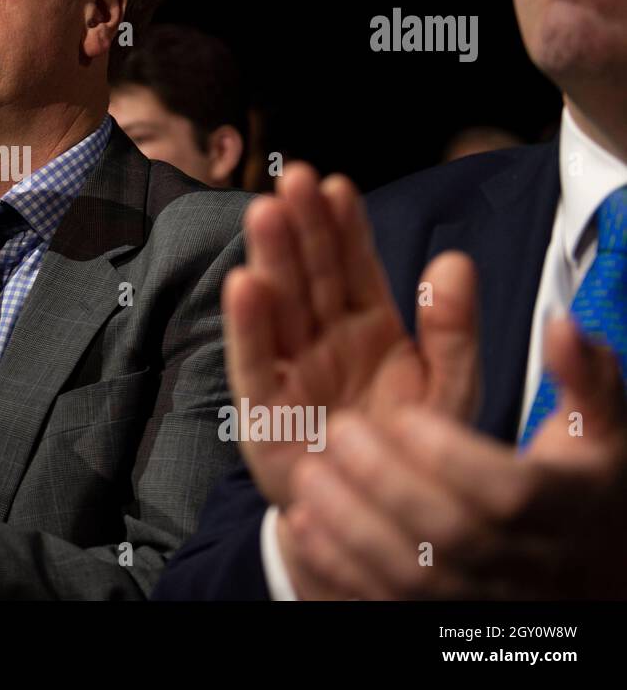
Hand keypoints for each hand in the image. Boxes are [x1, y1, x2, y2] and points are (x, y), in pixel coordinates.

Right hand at [225, 162, 479, 506]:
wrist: (377, 521)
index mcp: (369, 329)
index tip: (337, 185)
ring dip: (270, 258)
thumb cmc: (410, 455)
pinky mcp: (264, 408)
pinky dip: (248, 324)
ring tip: (266, 212)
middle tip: (295, 179)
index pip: (353, 265)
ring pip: (278, 305)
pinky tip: (245, 284)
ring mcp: (291, 370)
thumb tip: (456, 260)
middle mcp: (324, 341)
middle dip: (301, 226)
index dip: (344, 226)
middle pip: (309, 274)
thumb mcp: (449, 389)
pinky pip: (253, 361)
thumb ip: (454, 329)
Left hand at [282, 317, 626, 597]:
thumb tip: (562, 327)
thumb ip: (584, 375)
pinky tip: (301, 525)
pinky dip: (335, 567)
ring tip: (309, 475)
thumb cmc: (583, 489)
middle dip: (386, 480)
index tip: (404, 415)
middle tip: (340, 431)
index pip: (508, 491)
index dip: (451, 453)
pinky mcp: (436, 618)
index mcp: (561, 508)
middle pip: (448, 535)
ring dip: (349, 525)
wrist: (591, 572)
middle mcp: (521, 563)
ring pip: (408, 577)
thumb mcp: (600, 431)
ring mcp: (477, 598)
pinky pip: (380, 603)